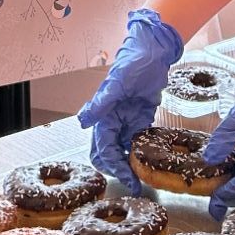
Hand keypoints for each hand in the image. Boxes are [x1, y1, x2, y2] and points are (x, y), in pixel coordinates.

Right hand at [76, 8, 183, 188]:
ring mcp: (126, 121)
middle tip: (135, 184)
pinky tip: (150, 161)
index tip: (128, 179)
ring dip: (129, 165)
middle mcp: (111, 120)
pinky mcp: (139, 120)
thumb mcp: (118, 84)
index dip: (114, 166)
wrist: (153, 51)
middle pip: (108, 154)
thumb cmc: (134, 62)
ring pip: (121, 151)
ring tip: (143, 178)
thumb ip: (100, 104)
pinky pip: (136, 142)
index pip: (104, 148)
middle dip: (118, 170)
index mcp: (103, 115)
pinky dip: (140, 153)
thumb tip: (82, 122)